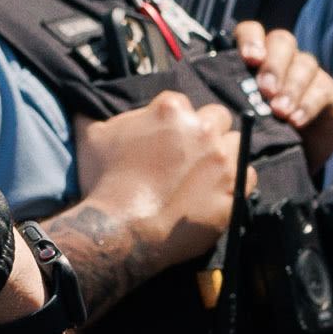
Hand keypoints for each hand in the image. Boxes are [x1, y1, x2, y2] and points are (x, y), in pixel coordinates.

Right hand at [69, 84, 249, 280]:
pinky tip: (218, 191)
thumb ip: (92, 115)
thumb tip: (84, 103)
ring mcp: (222, 161)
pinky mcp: (234, 191)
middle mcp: (203, 129)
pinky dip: (237, 182)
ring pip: (236, 144)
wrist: (121, 230)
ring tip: (205, 173)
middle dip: (206, 131)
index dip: (173, 121)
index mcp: (172, 110)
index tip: (166, 138)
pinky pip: (248, 176)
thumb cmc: (105, 184)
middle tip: (190, 154)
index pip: (181, 103)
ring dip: (224, 154)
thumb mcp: (91, 139)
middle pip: (217, 117)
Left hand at [230, 24, 332, 163]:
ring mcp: (306, 73)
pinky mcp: (326, 92)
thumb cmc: (255, 136)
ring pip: (304, 63)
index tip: (249, 59)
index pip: (252, 31)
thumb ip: (229, 102)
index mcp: (254, 58)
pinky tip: (295, 121)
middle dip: (274, 65)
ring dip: (291, 87)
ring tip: (280, 112)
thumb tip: (213, 104)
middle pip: (282, 42)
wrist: (286, 160)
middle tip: (266, 90)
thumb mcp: (238, 118)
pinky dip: (308, 105)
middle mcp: (281, 59)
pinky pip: (322, 89)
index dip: (251, 40)